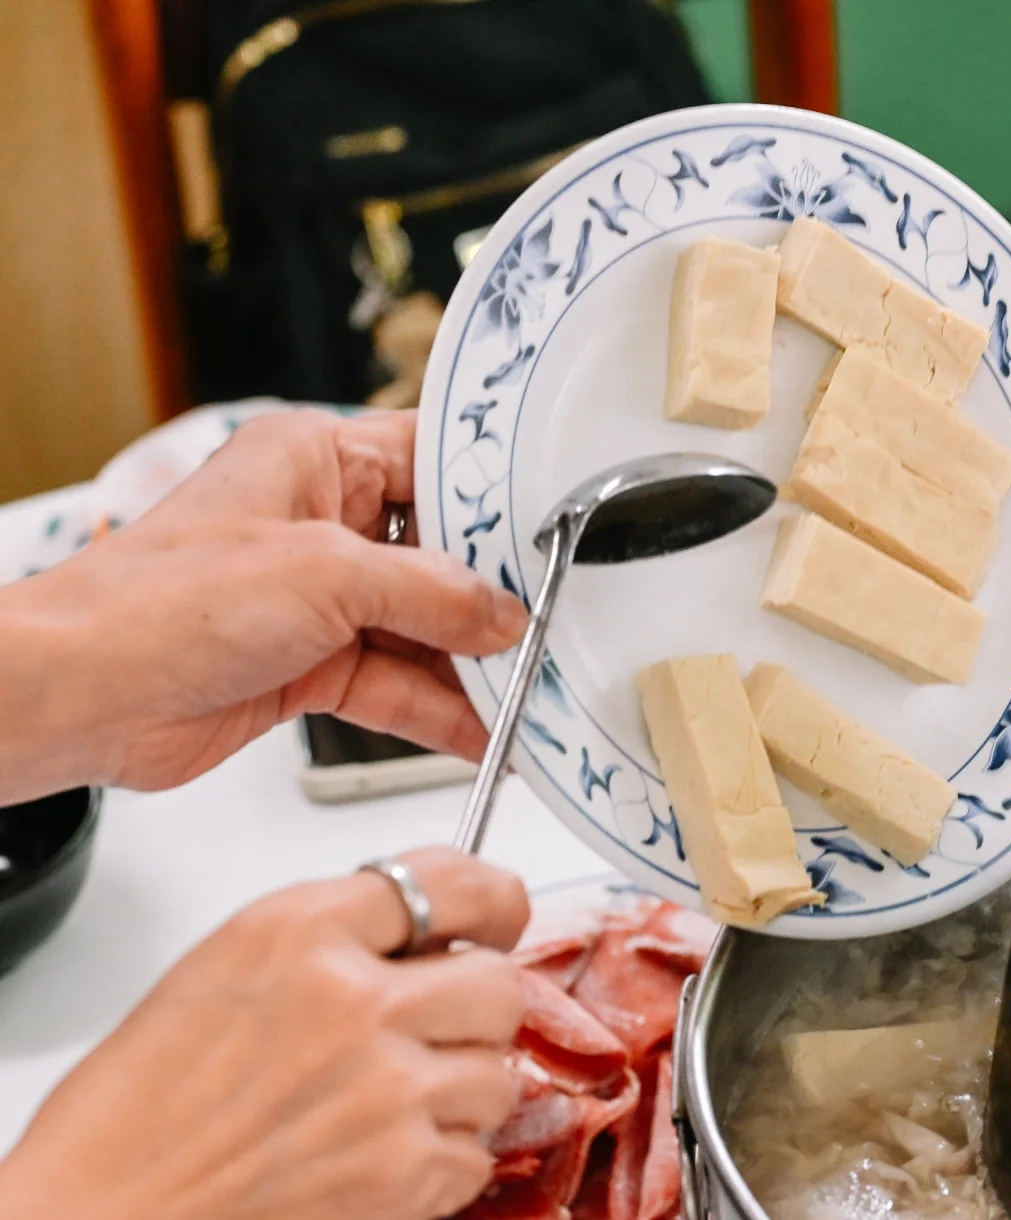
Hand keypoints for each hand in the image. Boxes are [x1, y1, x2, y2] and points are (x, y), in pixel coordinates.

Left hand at [0, 409, 527, 796]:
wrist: (81, 695)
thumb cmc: (160, 604)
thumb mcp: (326, 576)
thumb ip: (431, 595)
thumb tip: (502, 615)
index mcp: (316, 459)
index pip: (433, 461)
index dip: (493, 498)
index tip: (551, 534)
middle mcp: (319, 522)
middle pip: (438, 555)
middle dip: (493, 598)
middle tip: (553, 625)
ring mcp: (316, 597)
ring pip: (422, 629)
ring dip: (472, 666)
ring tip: (530, 693)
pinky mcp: (310, 663)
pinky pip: (395, 683)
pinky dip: (438, 709)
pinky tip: (482, 732)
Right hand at [0, 849, 531, 1219]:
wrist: (101, 1211)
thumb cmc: (141, 1103)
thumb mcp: (229, 965)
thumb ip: (337, 933)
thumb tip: (435, 931)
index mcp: (301, 933)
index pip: (450, 881)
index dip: (490, 900)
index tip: (497, 916)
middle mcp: (354, 1000)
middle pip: (498, 981)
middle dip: (477, 1007)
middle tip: (440, 1027)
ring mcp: (387, 1087)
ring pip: (499, 1071)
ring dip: (461, 1089)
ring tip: (390, 1102)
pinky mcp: (402, 1170)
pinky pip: (476, 1152)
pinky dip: (442, 1161)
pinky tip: (381, 1153)